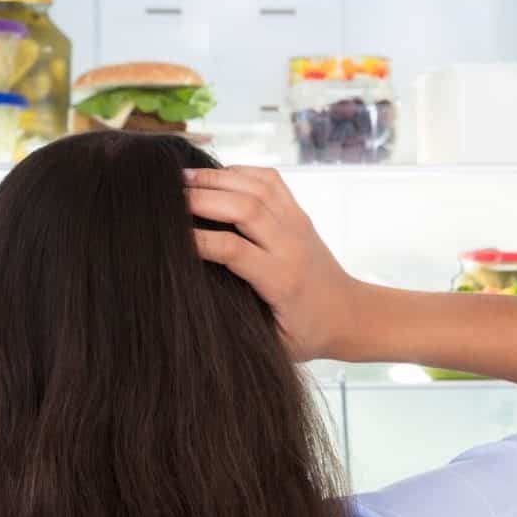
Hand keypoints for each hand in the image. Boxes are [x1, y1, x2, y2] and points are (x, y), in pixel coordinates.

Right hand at [185, 166, 356, 361]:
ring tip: (182, 177)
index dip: (197, 241)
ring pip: (257, 187)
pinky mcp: (300, 214)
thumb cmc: (308, 335)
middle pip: (244, 208)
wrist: (351, 316)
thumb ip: (240, 324)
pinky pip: (271, 181)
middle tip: (165, 195)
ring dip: (218, 178)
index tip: (167, 237)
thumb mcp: (274, 345)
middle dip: (202, 198)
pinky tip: (217, 175)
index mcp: (283, 281)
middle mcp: (292, 246)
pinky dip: (241, 171)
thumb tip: (196, 311)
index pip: (234, 250)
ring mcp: (298, 225)